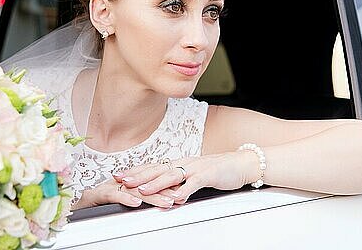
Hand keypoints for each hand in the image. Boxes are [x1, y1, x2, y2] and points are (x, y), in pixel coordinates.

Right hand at [74, 178, 179, 209]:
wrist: (74, 207)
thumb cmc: (96, 205)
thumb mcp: (121, 202)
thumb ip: (138, 200)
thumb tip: (161, 201)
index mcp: (126, 183)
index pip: (149, 181)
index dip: (166, 185)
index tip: (183, 191)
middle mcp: (118, 183)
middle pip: (145, 184)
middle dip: (164, 191)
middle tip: (180, 197)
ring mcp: (108, 187)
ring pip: (133, 190)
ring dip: (151, 196)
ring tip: (166, 201)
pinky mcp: (96, 195)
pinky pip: (113, 196)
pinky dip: (126, 199)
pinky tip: (137, 203)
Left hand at [113, 152, 257, 204]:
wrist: (242, 163)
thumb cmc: (218, 170)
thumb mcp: (195, 175)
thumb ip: (180, 182)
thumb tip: (165, 192)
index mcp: (181, 163)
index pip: (154, 166)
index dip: (136, 170)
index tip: (119, 175)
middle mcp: (185, 163)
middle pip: (157, 169)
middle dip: (138, 175)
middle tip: (120, 180)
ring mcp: (196, 168)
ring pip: (172, 175)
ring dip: (155, 183)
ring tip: (141, 189)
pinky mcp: (208, 175)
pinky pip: (194, 183)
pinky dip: (183, 190)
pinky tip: (174, 198)